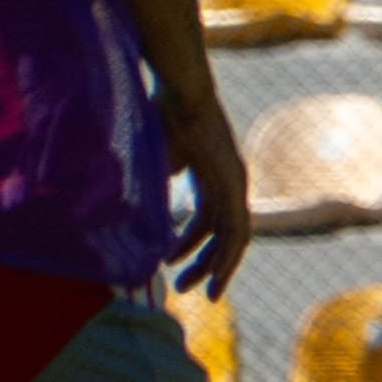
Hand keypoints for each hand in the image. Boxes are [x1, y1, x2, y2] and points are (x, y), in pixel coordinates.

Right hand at [159, 90, 249, 297]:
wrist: (180, 91)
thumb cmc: (163, 114)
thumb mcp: (159, 156)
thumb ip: (160, 178)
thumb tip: (145, 198)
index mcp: (215, 178)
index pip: (212, 223)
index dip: (195, 247)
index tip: (173, 265)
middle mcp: (231, 184)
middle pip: (224, 236)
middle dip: (205, 264)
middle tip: (185, 288)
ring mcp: (236, 185)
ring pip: (233, 239)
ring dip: (214, 268)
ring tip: (190, 289)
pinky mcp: (234, 185)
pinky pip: (235, 230)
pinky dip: (224, 256)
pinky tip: (211, 275)